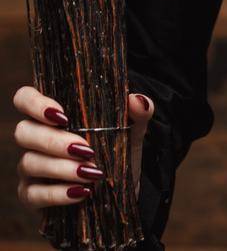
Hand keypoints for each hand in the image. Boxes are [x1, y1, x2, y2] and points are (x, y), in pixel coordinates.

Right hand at [12, 86, 152, 208]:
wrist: (118, 193)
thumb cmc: (116, 154)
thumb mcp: (132, 133)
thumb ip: (137, 113)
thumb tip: (136, 100)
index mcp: (53, 117)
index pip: (25, 98)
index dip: (35, 103)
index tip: (63, 116)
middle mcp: (35, 139)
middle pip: (23, 132)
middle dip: (53, 141)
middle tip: (85, 149)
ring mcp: (30, 168)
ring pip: (28, 162)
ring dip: (61, 168)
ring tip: (91, 173)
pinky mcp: (31, 195)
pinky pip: (33, 194)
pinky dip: (57, 194)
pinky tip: (81, 192)